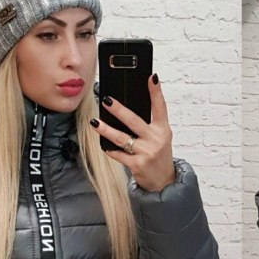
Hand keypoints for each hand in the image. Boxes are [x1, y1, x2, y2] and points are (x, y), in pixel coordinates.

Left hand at [90, 74, 175, 192]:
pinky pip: (119, 154)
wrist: (164, 181)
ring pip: (122, 138)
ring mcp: (146, 153)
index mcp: (163, 129)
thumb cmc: (159, 155)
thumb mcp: (160, 137)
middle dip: (119, 110)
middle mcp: (156, 139)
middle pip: (134, 121)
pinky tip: (104, 145)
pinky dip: (110, 150)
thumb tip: (127, 108)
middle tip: (106, 100)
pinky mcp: (137, 165)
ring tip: (95, 122)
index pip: (160, 107)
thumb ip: (149, 123)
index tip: (151, 77)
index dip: (156, 91)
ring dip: (106, 130)